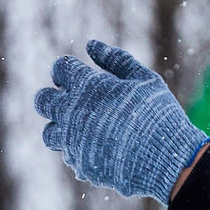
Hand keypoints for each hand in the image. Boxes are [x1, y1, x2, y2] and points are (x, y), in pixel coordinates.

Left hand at [35, 40, 209, 202]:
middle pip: (42, 101)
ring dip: (62, 127)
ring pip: (49, 133)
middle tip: (72, 99)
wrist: (166, 158)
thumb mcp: (144, 79)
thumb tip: (91, 45)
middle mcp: (73, 113)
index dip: (66, 69)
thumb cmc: (158, 113)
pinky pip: (69, 154)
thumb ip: (115, 60)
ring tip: (84, 126)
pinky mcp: (81, 164)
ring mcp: (73, 141)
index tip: (75, 75)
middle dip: (53, 97)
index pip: (60, 69)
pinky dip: (80, 148)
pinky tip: (101, 145)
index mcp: (88, 86)